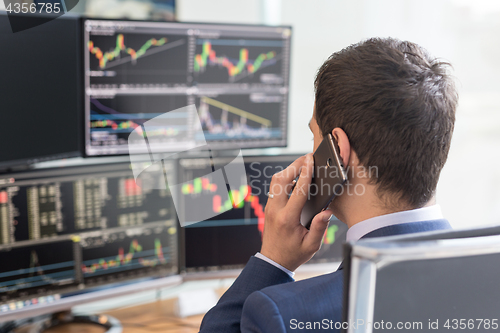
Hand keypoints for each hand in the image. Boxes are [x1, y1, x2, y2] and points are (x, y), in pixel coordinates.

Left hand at [260, 154, 332, 271]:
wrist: (273, 261)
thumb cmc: (293, 254)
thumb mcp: (311, 245)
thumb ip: (319, 228)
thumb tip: (327, 211)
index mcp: (288, 218)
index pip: (298, 190)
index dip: (306, 173)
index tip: (311, 160)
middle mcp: (275, 210)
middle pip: (281, 179)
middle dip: (294, 166)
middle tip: (307, 158)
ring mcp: (269, 207)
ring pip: (275, 181)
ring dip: (288, 170)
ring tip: (303, 164)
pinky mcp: (268, 207)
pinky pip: (275, 188)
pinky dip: (284, 179)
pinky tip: (296, 178)